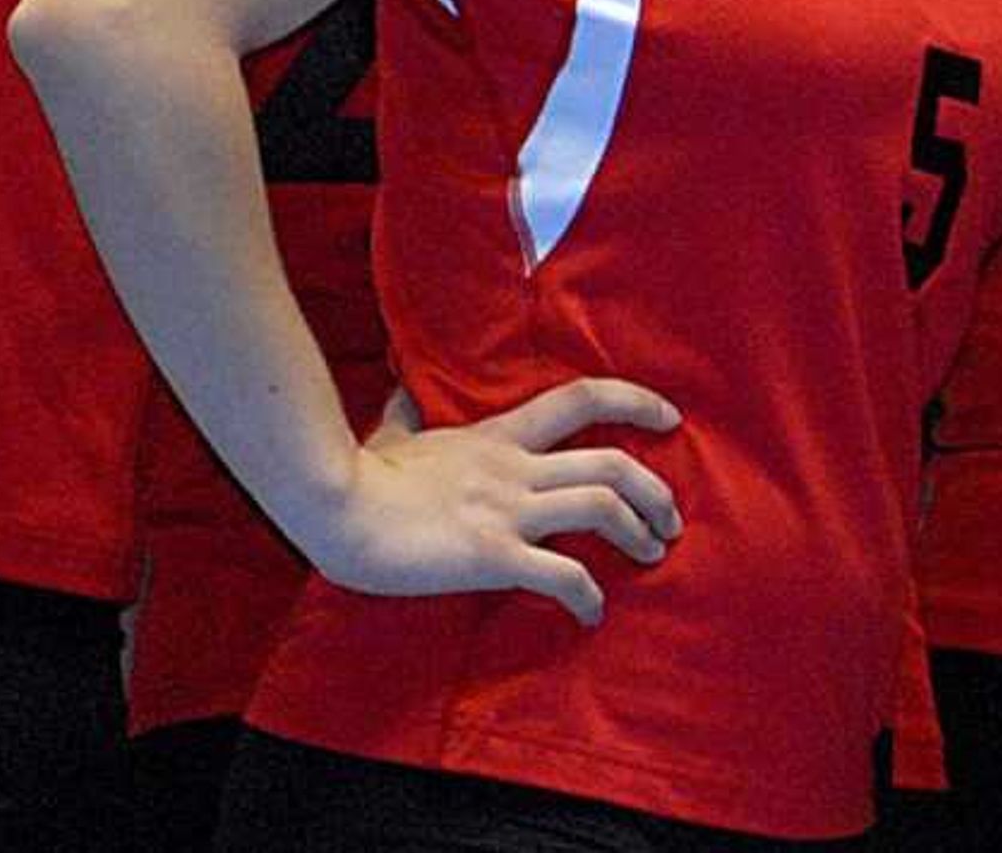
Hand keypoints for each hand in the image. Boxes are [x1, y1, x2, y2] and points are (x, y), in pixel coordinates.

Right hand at [297, 378, 683, 627]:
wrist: (330, 504)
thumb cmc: (356, 475)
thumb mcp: (393, 434)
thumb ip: (409, 415)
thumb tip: (400, 388)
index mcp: (498, 438)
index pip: (582, 400)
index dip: (636, 402)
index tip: (671, 417)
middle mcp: (515, 470)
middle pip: (613, 464)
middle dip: (656, 492)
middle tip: (671, 519)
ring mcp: (506, 510)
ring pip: (602, 509)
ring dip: (639, 533)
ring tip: (652, 555)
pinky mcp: (491, 555)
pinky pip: (561, 574)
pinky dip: (588, 595)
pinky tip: (592, 613)